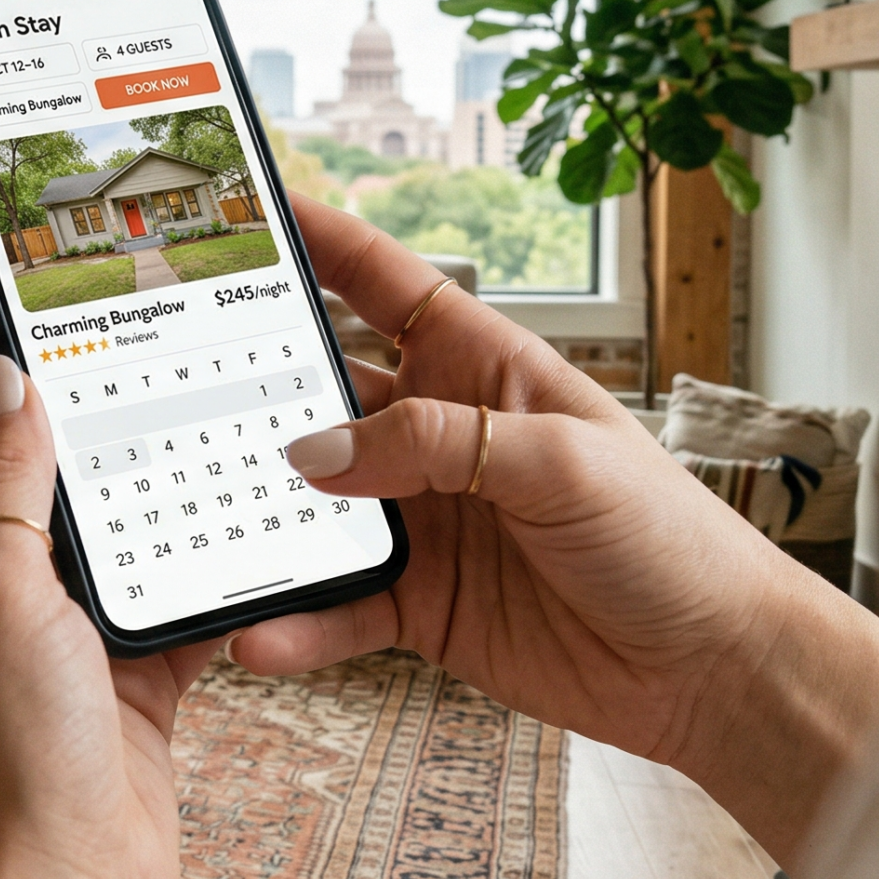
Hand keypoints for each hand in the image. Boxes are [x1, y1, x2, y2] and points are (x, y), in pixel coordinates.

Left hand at [0, 197, 215, 878]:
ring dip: (131, 446)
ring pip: (95, 500)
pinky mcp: (123, 664)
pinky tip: (233, 503)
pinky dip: (198, 545)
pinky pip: (164, 578)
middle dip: (40, 355)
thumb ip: (9, 487)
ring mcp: (52, 619)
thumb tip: (12, 386)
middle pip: (11, 437)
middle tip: (68, 266)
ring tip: (163, 362)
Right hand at [244, 197, 878, 863]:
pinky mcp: (419, 602)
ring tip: (199, 520)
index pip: (383, 283)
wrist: (712, 666)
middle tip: (165, 379)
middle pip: (322, 394)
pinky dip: (296, 621)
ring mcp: (423, 520)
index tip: (246, 211)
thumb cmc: (669, 538)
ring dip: (260, 511)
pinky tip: (261, 633)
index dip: (319, 240)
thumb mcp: (559, 461)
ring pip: (313, 504)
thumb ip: (435, 445)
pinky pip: (338, 604)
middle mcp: (439, 435)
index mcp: (481, 367)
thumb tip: (317, 455)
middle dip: (249, 384)